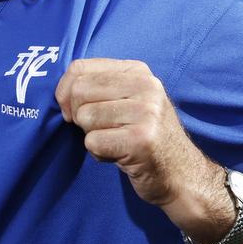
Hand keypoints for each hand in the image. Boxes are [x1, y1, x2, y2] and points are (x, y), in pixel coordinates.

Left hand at [55, 58, 229, 237]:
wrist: (182, 175)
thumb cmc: (144, 137)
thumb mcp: (127, 101)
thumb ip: (97, 87)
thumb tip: (60, 94)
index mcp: (138, 71)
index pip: (80, 68)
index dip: (65, 91)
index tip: (72, 110)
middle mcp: (145, 86)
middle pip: (79, 92)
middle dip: (80, 116)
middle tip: (103, 130)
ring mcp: (146, 112)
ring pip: (84, 117)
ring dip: (92, 136)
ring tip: (116, 142)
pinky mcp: (141, 139)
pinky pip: (93, 142)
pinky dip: (100, 154)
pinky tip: (121, 156)